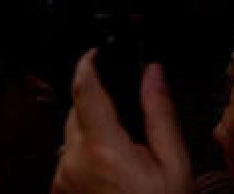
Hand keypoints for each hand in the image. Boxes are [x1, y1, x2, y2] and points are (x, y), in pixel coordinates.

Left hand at [53, 51, 192, 193]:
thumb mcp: (174, 166)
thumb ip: (160, 115)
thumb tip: (154, 74)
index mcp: (102, 148)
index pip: (84, 88)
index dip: (88, 63)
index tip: (95, 52)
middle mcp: (73, 162)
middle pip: (76, 113)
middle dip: (99, 110)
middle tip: (130, 132)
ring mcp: (62, 179)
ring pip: (71, 138)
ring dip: (92, 138)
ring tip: (125, 162)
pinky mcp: (59, 192)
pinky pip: (68, 162)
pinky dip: (86, 161)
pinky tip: (111, 176)